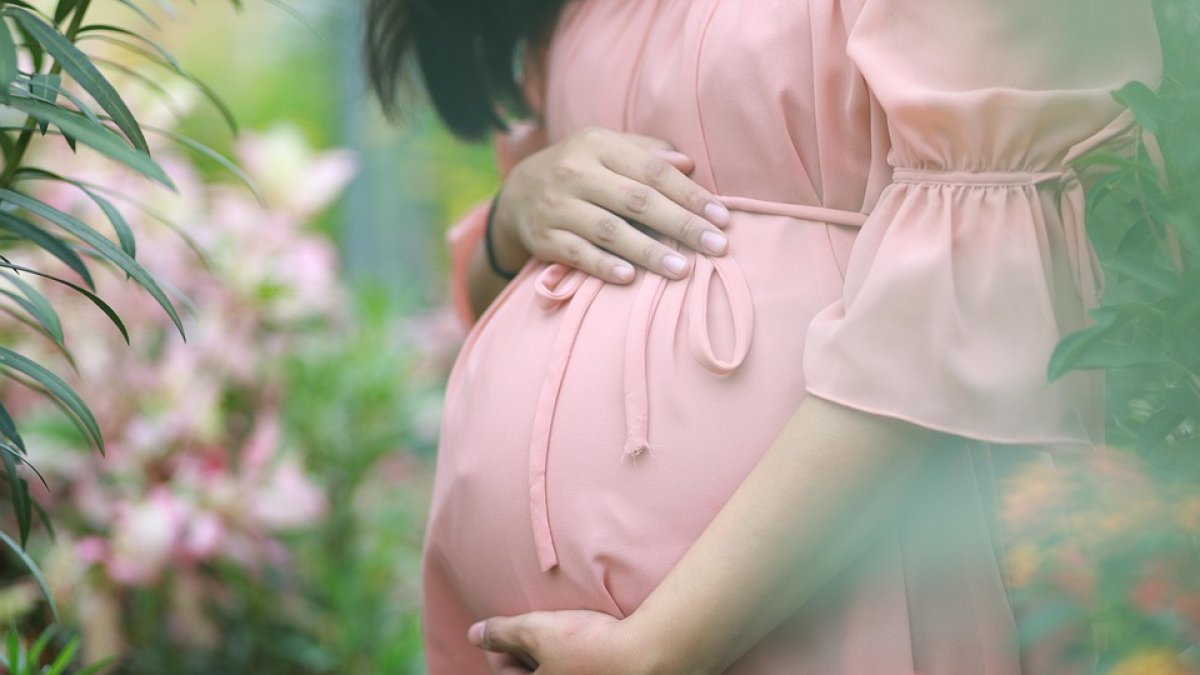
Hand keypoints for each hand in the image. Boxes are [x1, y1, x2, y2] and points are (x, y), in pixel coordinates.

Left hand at [469, 610, 664, 674]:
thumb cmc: (590, 647)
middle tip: (533, 635)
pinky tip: (585, 647)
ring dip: (553, 661)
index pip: (504, 674)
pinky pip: (580, 672)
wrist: (649, 657)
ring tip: (560, 640)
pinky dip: (576, 664)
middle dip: (527, 657)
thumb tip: (473, 634)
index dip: (500, 648)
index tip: (511, 630)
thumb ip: (502, 632)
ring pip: (557, 674)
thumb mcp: (538, 631)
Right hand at [490, 126, 731, 283]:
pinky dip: (604, 266)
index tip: (722, 218)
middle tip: (717, 247)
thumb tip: (688, 164)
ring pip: (609, 230)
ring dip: (648, 252)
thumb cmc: (581, 170)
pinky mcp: (543, 237)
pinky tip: (630, 279)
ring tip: (682, 270)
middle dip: (681, 225)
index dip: (690, 194)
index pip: (653, 171)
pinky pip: (577, 254)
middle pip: (637, 201)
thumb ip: (647, 153)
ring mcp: (557, 206)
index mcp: (598, 145)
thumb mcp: (608, 149)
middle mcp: (575, 172)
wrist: (518, 192)